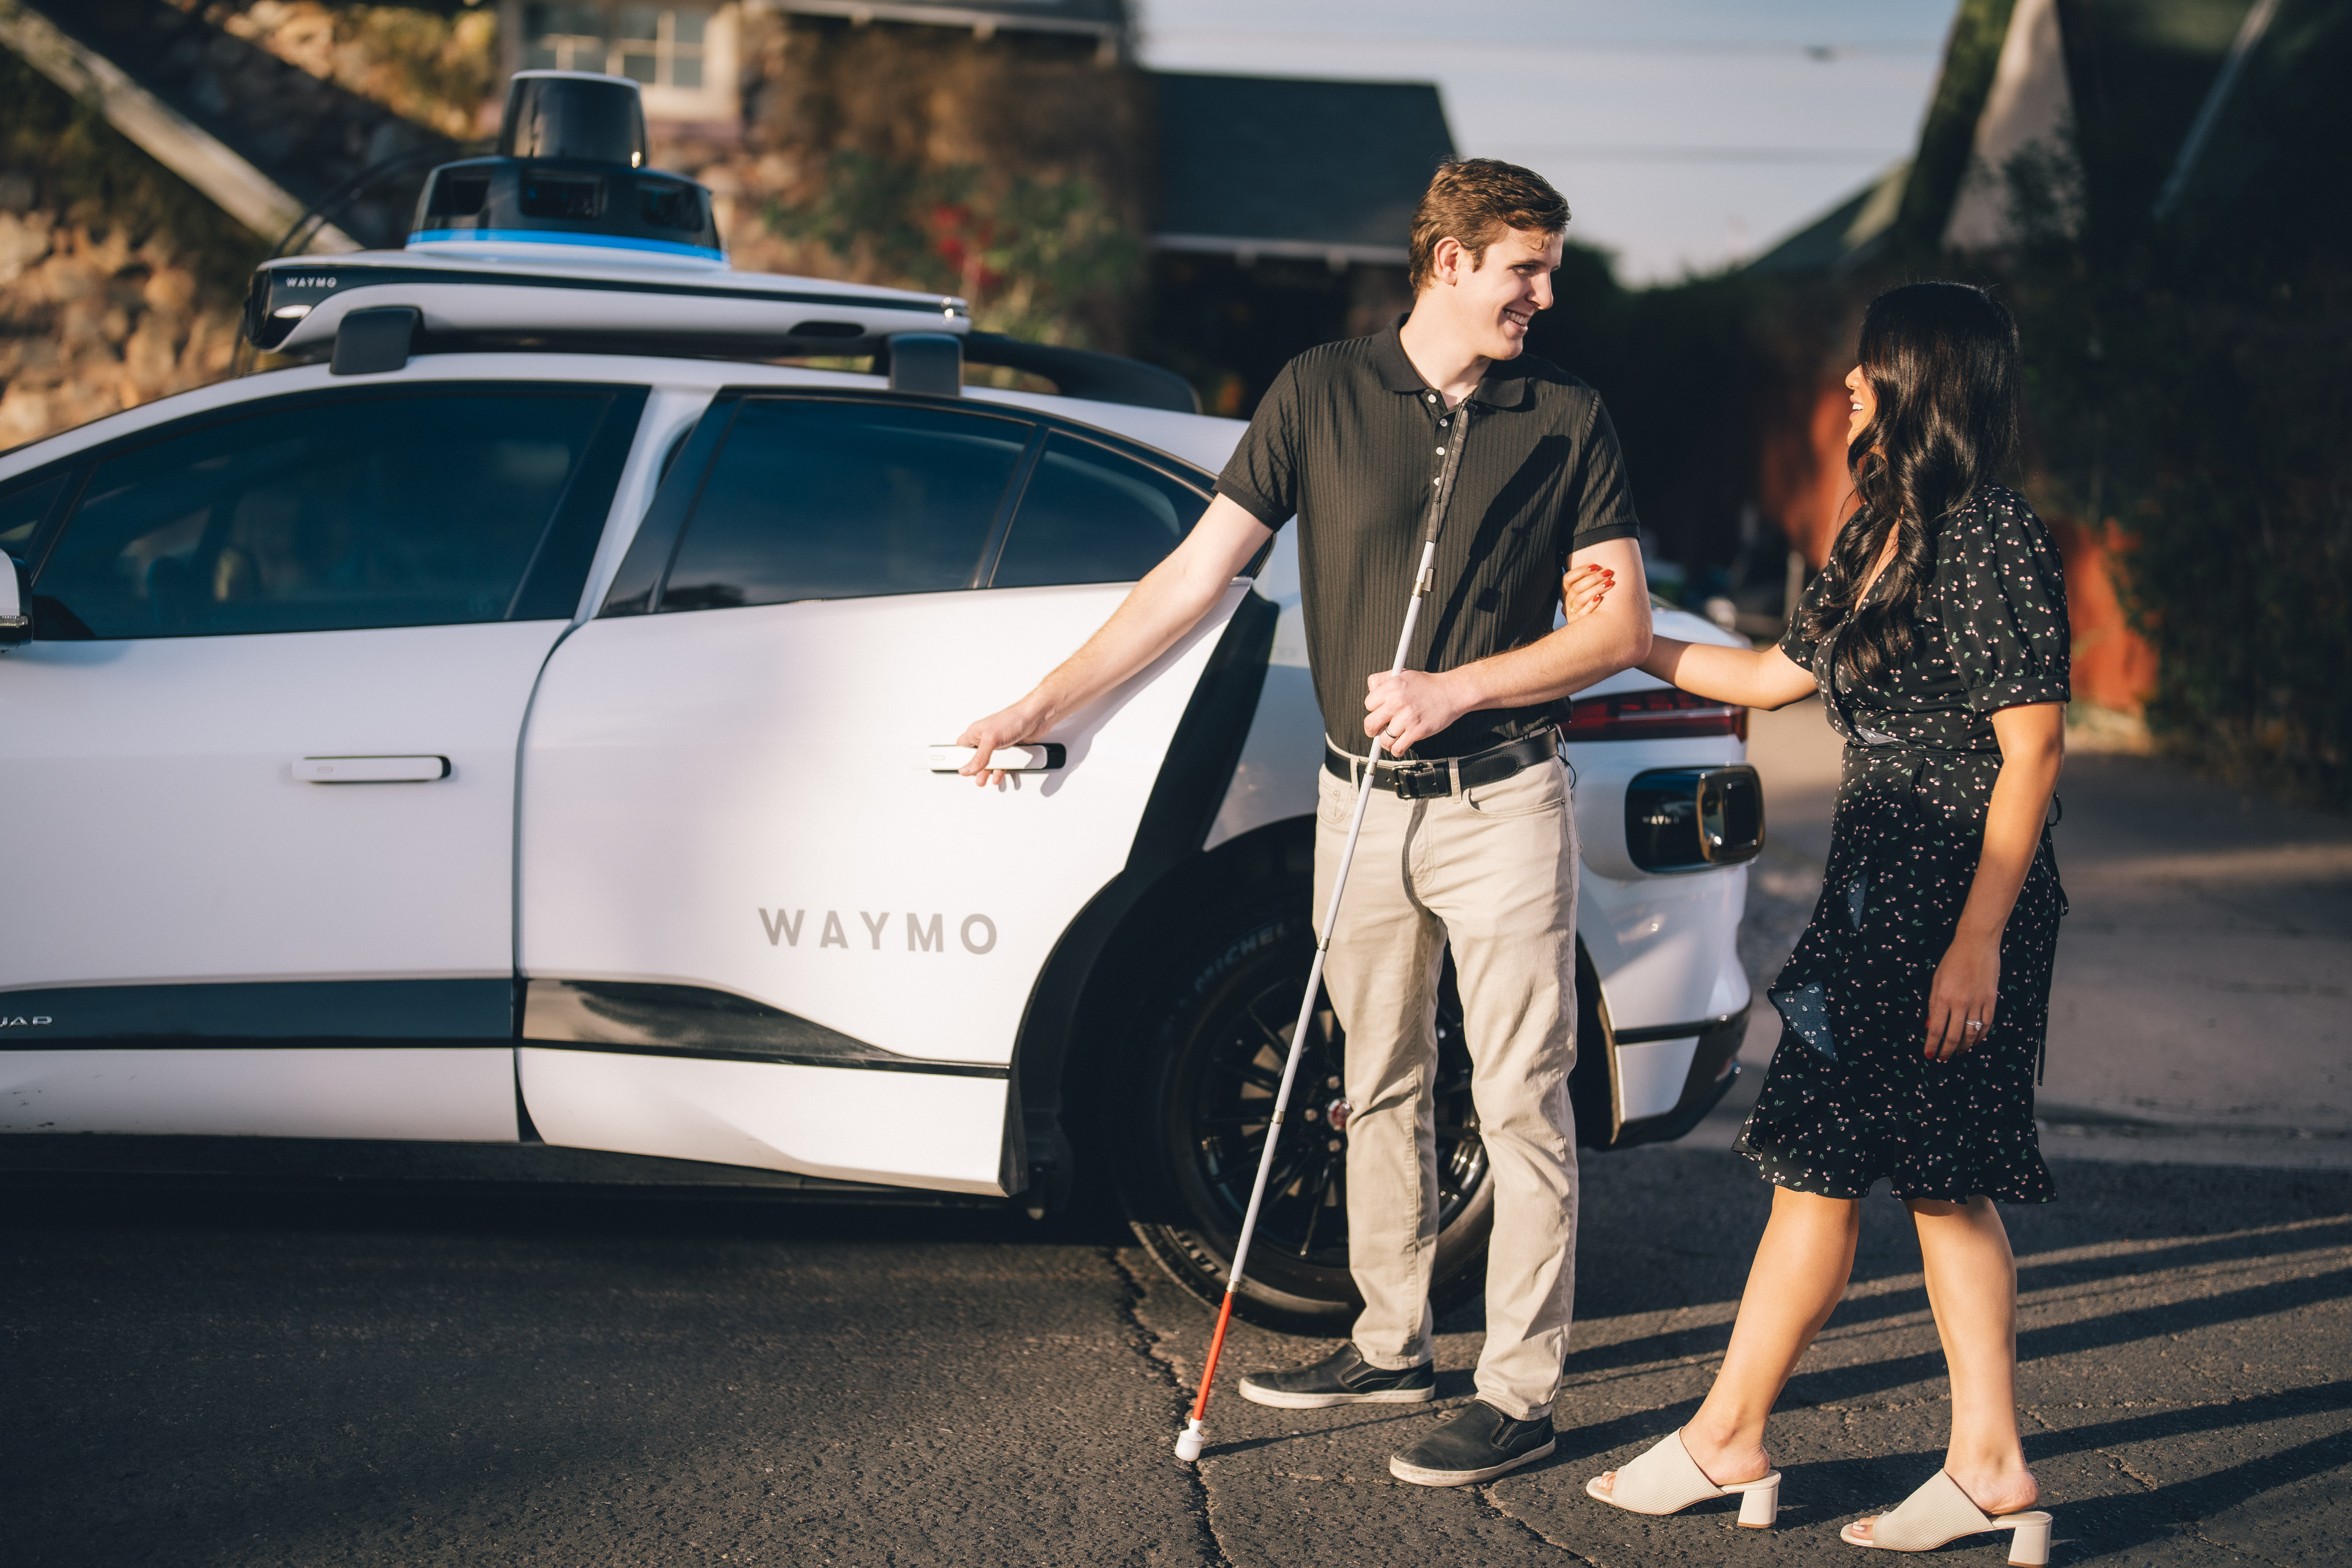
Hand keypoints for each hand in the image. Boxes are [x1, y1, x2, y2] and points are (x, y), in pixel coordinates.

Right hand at [955, 698, 1051, 787]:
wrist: (1036, 717)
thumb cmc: (1013, 719)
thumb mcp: (991, 740)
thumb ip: (979, 757)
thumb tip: (967, 769)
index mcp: (975, 732)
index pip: (961, 747)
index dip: (958, 759)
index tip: (960, 770)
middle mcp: (986, 737)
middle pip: (976, 757)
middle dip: (975, 769)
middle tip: (975, 778)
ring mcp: (998, 743)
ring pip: (990, 761)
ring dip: (988, 772)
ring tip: (985, 780)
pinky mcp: (1010, 748)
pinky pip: (1004, 762)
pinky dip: (1002, 770)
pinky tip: (1000, 775)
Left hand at [1364, 669, 1469, 753]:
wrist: (1451, 692)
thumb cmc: (1427, 685)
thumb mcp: (1402, 674)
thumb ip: (1383, 680)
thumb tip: (1370, 690)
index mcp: (1391, 687)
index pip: (1368, 704)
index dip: (1373, 710)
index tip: (1379, 713)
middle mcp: (1397, 702)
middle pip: (1370, 724)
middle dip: (1372, 730)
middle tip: (1378, 730)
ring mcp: (1407, 718)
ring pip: (1383, 740)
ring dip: (1386, 742)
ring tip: (1392, 737)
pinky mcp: (1417, 731)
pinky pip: (1397, 748)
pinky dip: (1396, 750)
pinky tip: (1400, 745)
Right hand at [1562, 561, 1615, 621]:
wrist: (1598, 628)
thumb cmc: (1597, 602)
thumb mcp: (1589, 590)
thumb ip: (1589, 580)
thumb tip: (1598, 565)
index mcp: (1566, 592)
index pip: (1568, 578)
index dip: (1581, 571)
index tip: (1596, 566)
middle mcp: (1567, 603)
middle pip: (1576, 588)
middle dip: (1593, 578)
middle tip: (1608, 572)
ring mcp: (1571, 614)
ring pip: (1580, 599)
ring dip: (1595, 589)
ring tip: (1610, 582)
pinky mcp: (1578, 624)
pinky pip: (1583, 613)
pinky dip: (1591, 604)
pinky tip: (1600, 598)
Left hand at [1924, 935, 1999, 1058]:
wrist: (1976, 944)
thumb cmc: (1952, 960)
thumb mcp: (1936, 980)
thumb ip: (1933, 1004)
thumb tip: (1931, 1026)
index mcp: (1943, 998)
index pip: (1936, 1030)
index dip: (1932, 1045)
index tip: (1930, 1055)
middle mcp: (1960, 1003)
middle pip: (1954, 1036)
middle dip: (1947, 1050)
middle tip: (1944, 1057)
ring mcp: (1977, 1002)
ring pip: (1971, 1033)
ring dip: (1964, 1045)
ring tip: (1959, 1051)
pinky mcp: (1991, 999)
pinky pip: (1986, 1023)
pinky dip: (1980, 1035)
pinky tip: (1975, 1040)